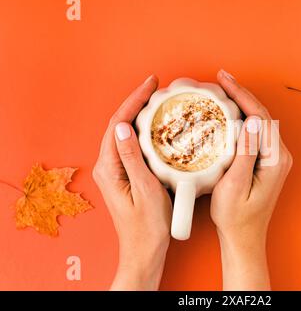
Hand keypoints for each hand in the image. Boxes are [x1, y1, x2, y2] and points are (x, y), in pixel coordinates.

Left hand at [92, 75, 171, 290]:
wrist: (145, 250)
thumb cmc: (147, 227)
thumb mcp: (144, 190)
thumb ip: (133, 158)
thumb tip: (123, 126)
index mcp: (108, 168)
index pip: (118, 123)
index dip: (134, 100)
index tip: (150, 84)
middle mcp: (108, 166)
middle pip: (120, 124)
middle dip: (137, 102)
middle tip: (156, 87)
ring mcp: (116, 170)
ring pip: (127, 133)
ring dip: (141, 114)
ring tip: (158, 100)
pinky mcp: (127, 174)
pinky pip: (134, 145)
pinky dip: (146, 131)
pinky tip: (158, 126)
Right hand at [211, 70, 292, 289]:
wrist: (244, 237)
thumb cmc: (236, 217)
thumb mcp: (234, 186)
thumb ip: (245, 153)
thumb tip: (253, 121)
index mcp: (274, 160)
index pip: (260, 117)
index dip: (242, 95)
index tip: (225, 80)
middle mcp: (279, 156)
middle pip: (262, 115)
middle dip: (242, 94)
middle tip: (222, 77)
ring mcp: (274, 158)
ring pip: (260, 121)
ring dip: (243, 103)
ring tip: (224, 88)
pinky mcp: (267, 161)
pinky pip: (257, 132)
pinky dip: (243, 117)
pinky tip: (230, 111)